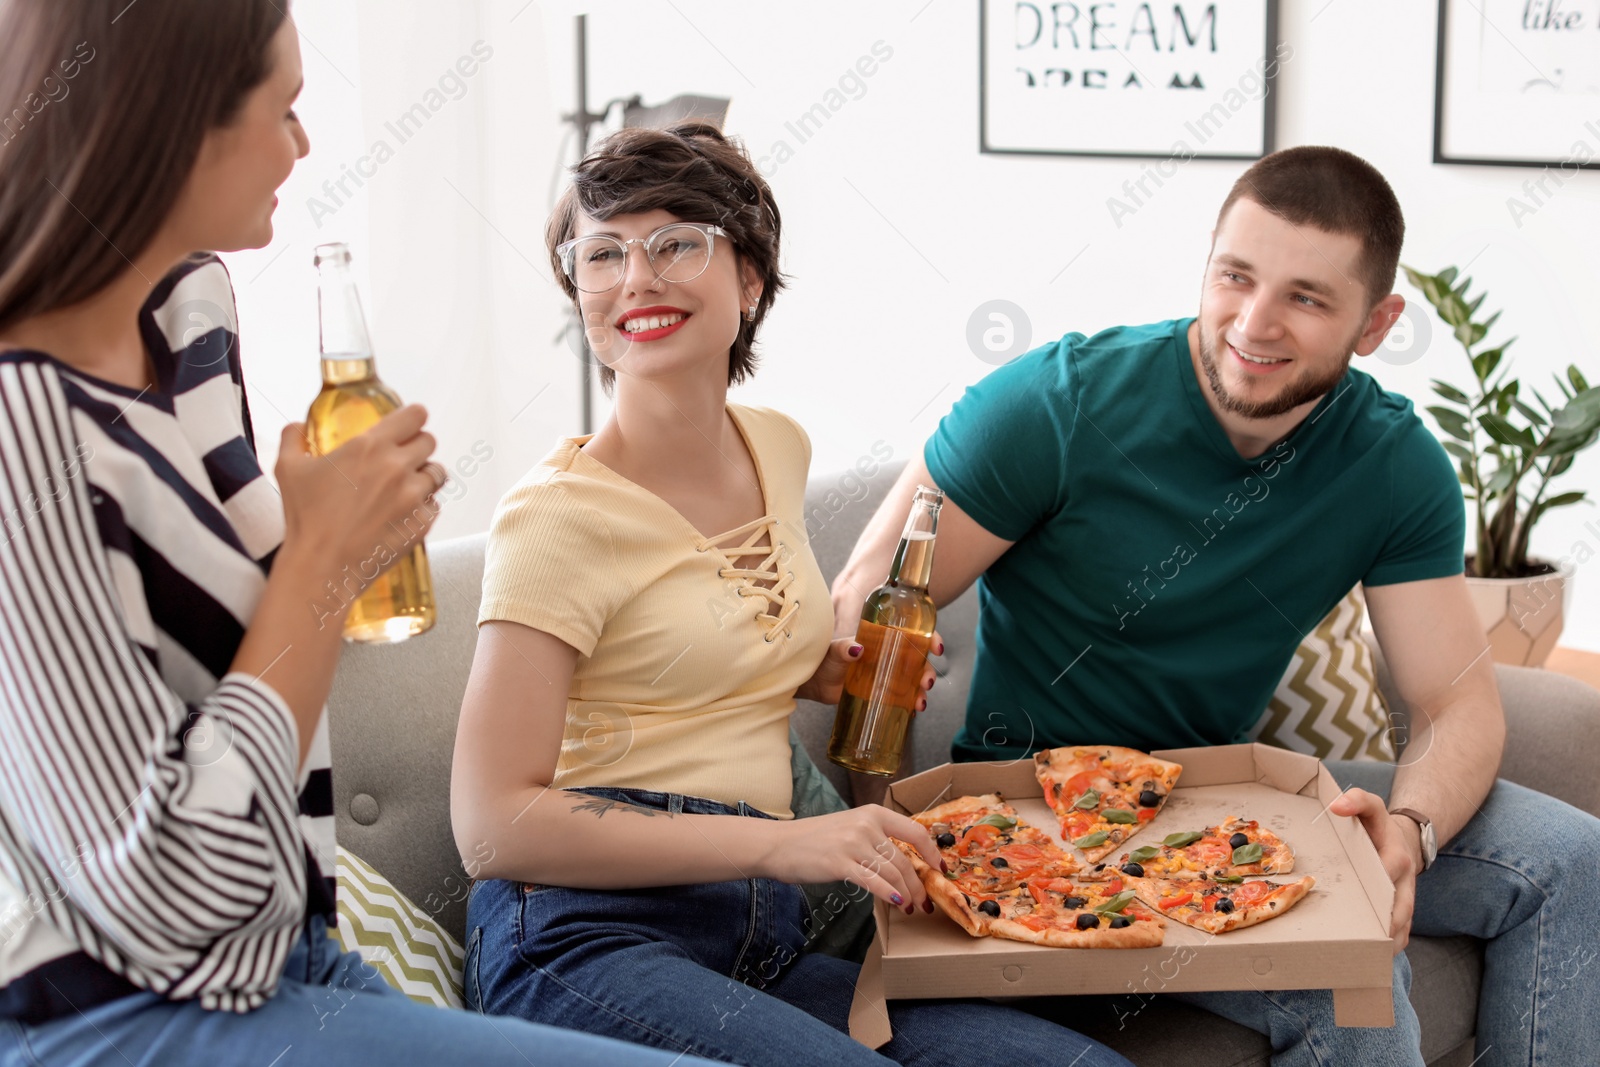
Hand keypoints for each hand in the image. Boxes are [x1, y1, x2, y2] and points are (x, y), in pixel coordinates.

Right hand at [275, 405, 440, 588]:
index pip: (415, 415)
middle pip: (429, 441)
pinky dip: (422, 506)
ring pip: (437, 473)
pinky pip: (434, 505)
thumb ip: (293, 437)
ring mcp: (414, 496)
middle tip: (401, 458)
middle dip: (416, 446)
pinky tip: (402, 513)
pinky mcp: (422, 522)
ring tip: (404, 486)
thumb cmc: (305, 518)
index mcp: (370, 446)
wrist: (322, 566)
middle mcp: (398, 467)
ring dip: (423, 475)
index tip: (408, 424)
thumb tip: (296, 426)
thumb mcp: (288, 469)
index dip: (413, 418)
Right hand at [761, 805, 942, 915]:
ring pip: (892, 873)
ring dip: (906, 894)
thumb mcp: (849, 827)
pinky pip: (874, 882)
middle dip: (919, 885)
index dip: (931, 853)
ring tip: (910, 908)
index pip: (914, 831)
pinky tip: (896, 903)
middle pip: (904, 859)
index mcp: (872, 813)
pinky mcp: (840, 863)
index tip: (939, 869)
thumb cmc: (814, 839)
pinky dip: (889, 895)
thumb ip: (876, 838)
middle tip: (925, 902)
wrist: (779, 844)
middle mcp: (866, 825)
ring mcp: (853, 843)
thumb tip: (904, 863)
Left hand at [795, 631, 944, 710]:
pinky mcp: (881, 694)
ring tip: (920, 703)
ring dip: (921, 692)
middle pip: (919, 661)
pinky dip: (911, 704)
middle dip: (928, 671)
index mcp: (882, 638)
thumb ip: (844, 648)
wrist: (813, 681)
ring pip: (913, 681)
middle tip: (926, 683)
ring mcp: (887, 676)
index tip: (937, 647)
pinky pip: (903, 698)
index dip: (929, 637)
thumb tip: (856, 649)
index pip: (913, 633)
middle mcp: (889, 656)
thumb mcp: (834, 651)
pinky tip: (913, 712)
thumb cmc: (823, 659)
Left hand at [1329, 787, 1422, 952]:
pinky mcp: (1404, 912)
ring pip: (1404, 926)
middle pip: (1401, 909)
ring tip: (1368, 959)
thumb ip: (1357, 800)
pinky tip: (1372, 960)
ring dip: (1389, 943)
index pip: (1390, 872)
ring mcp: (1407, 899)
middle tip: (1365, 942)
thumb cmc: (1377, 825)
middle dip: (1386, 925)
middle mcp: (1406, 882)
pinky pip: (1403, 934)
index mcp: (1397, 856)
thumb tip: (1337, 806)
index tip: (1363, 899)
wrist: (1402, 839)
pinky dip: (1391, 947)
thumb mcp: (1370, 806)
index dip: (1378, 884)